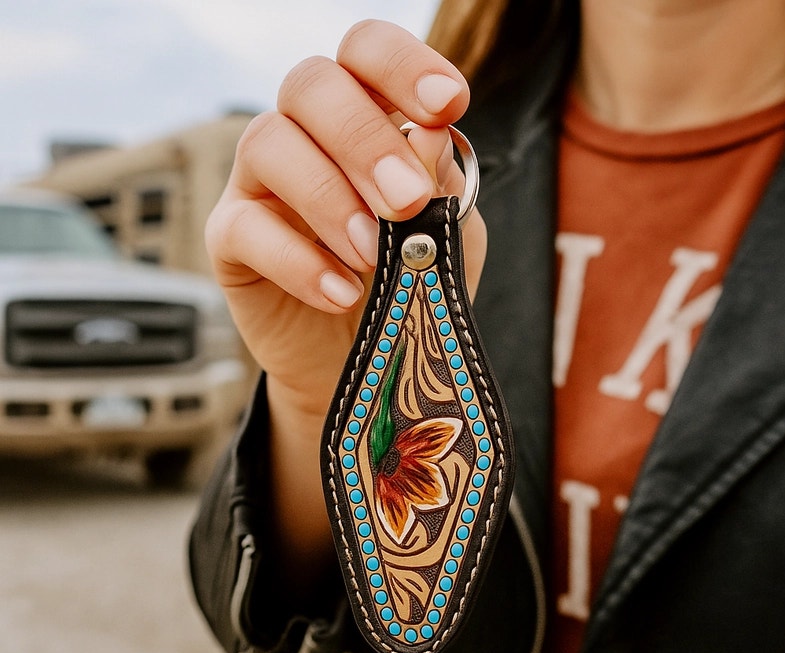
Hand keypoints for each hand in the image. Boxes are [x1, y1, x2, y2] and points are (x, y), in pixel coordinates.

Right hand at [205, 20, 487, 421]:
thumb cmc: (408, 285)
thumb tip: (428, 135)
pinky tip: (341, 294)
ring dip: (328, 197)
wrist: (366, 362)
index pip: (364, 53)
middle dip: (365, 140)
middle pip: (310, 84)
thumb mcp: (444, 238)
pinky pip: (245, 228)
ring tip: (371, 255)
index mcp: (363, 119)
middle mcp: (305, 137)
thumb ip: (440, 189)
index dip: (402, 64)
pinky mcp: (231, 240)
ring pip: (267, 142)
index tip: (448, 105)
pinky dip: (299, 261)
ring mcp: (260, 185)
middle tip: (406, 202)